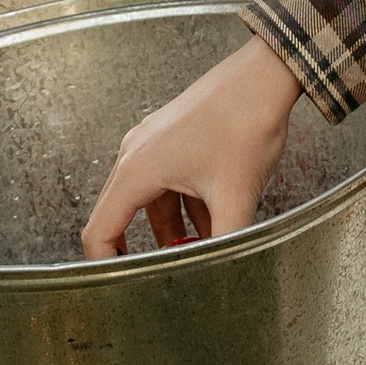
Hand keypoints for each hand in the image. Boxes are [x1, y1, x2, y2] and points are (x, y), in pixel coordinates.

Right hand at [83, 33, 298, 256]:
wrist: (266, 75)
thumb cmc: (245, 121)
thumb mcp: (235, 197)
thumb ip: (224, 245)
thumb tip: (225, 276)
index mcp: (137, 169)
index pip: (99, 231)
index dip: (106, 266)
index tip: (120, 290)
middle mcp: (137, 154)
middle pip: (123, 217)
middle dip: (145, 251)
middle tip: (163, 278)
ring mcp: (155, 143)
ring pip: (153, 202)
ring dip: (173, 230)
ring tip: (202, 251)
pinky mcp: (175, 138)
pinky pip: (169, 183)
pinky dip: (186, 206)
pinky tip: (215, 221)